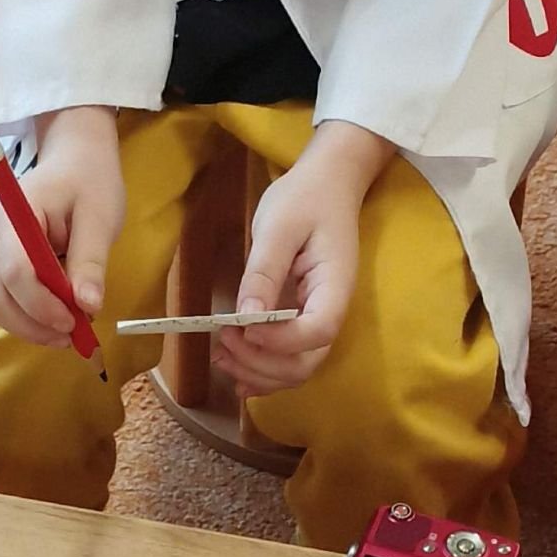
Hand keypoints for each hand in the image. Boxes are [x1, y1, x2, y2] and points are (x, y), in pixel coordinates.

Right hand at [0, 107, 122, 348]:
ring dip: (27, 325)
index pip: (15, 270)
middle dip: (30, 324)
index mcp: (15, 215)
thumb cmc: (89, 181)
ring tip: (67, 332)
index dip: (42, 304)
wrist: (74, 158)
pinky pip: (3, 297)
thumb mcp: (100, 217)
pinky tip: (56, 318)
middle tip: (71, 337)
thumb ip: (90, 260)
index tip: (74, 321)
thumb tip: (89, 306)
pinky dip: (26, 315)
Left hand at [218, 124, 393, 396]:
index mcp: (334, 286)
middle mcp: (331, 310)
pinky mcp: (302, 317)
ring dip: (259, 372)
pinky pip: (289, 356)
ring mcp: (318, 317)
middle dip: (262, 363)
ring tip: (222, 355)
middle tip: (223, 341)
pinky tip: (235, 371)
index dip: (280, 341)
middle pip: (306, 362)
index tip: (243, 329)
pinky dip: (262, 371)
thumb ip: (264, 272)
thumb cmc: (305, 198)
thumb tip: (246, 317)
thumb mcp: (279, 227)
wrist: (327, 184)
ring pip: (296, 368)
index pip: (318, 331)